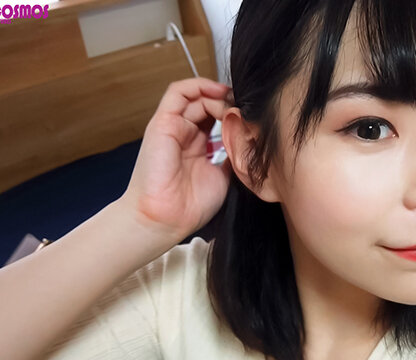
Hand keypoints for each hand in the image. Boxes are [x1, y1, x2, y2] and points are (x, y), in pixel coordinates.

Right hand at [118, 77, 233, 240]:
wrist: (166, 218)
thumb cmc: (190, 205)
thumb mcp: (223, 176)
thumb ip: (232, 156)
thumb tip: (249, 141)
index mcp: (196, 146)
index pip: (215, 117)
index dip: (234, 112)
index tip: (253, 115)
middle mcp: (183, 134)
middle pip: (207, 104)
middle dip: (229, 102)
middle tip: (247, 108)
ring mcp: (172, 127)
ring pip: (195, 96)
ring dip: (217, 94)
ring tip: (234, 101)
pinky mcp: (162, 122)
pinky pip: (178, 92)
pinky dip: (199, 85)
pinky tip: (218, 91)